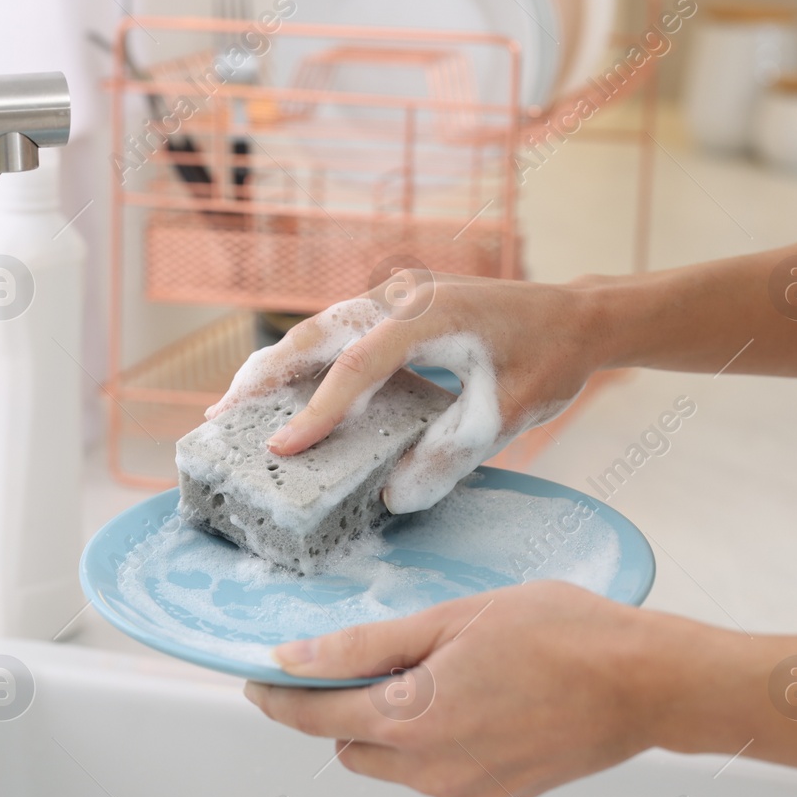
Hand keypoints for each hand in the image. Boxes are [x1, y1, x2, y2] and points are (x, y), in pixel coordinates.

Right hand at [206, 274, 606, 512]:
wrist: (575, 318)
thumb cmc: (546, 360)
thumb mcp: (507, 414)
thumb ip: (454, 455)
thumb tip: (396, 498)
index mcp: (429, 315)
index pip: (358, 364)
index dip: (317, 409)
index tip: (283, 449)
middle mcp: (401, 298)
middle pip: (316, 333)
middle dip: (264, 376)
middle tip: (221, 418)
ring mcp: (394, 301)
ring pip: (317, 330)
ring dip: (274, 367)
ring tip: (232, 407)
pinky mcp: (394, 313)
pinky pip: (335, 335)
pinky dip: (301, 363)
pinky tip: (280, 393)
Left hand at [243, 582, 672, 796]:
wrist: (647, 683)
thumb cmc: (562, 635)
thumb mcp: (452, 619)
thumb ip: (365, 645)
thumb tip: (296, 657)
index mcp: (411, 720)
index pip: (315, 719)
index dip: (280, 699)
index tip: (259, 681)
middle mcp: (431, 771)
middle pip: (352, 746)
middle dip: (347, 710)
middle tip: (377, 660)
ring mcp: (467, 791)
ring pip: (397, 764)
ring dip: (397, 727)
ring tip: (447, 673)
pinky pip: (443, 774)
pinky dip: (441, 743)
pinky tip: (482, 700)